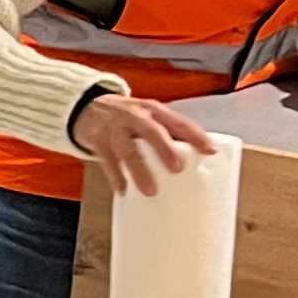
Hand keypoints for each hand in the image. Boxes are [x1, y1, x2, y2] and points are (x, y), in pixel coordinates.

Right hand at [72, 93, 221, 199]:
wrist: (87, 106)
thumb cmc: (127, 117)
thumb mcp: (148, 116)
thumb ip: (168, 132)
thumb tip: (197, 158)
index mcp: (153, 110)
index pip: (178, 122)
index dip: (195, 136)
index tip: (210, 151)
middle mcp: (134, 116)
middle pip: (151, 132)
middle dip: (165, 150)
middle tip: (178, 169)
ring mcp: (114, 129)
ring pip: (127, 151)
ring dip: (140, 171)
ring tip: (151, 191)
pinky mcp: (98, 140)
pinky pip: (107, 162)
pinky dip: (116, 177)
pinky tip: (123, 190)